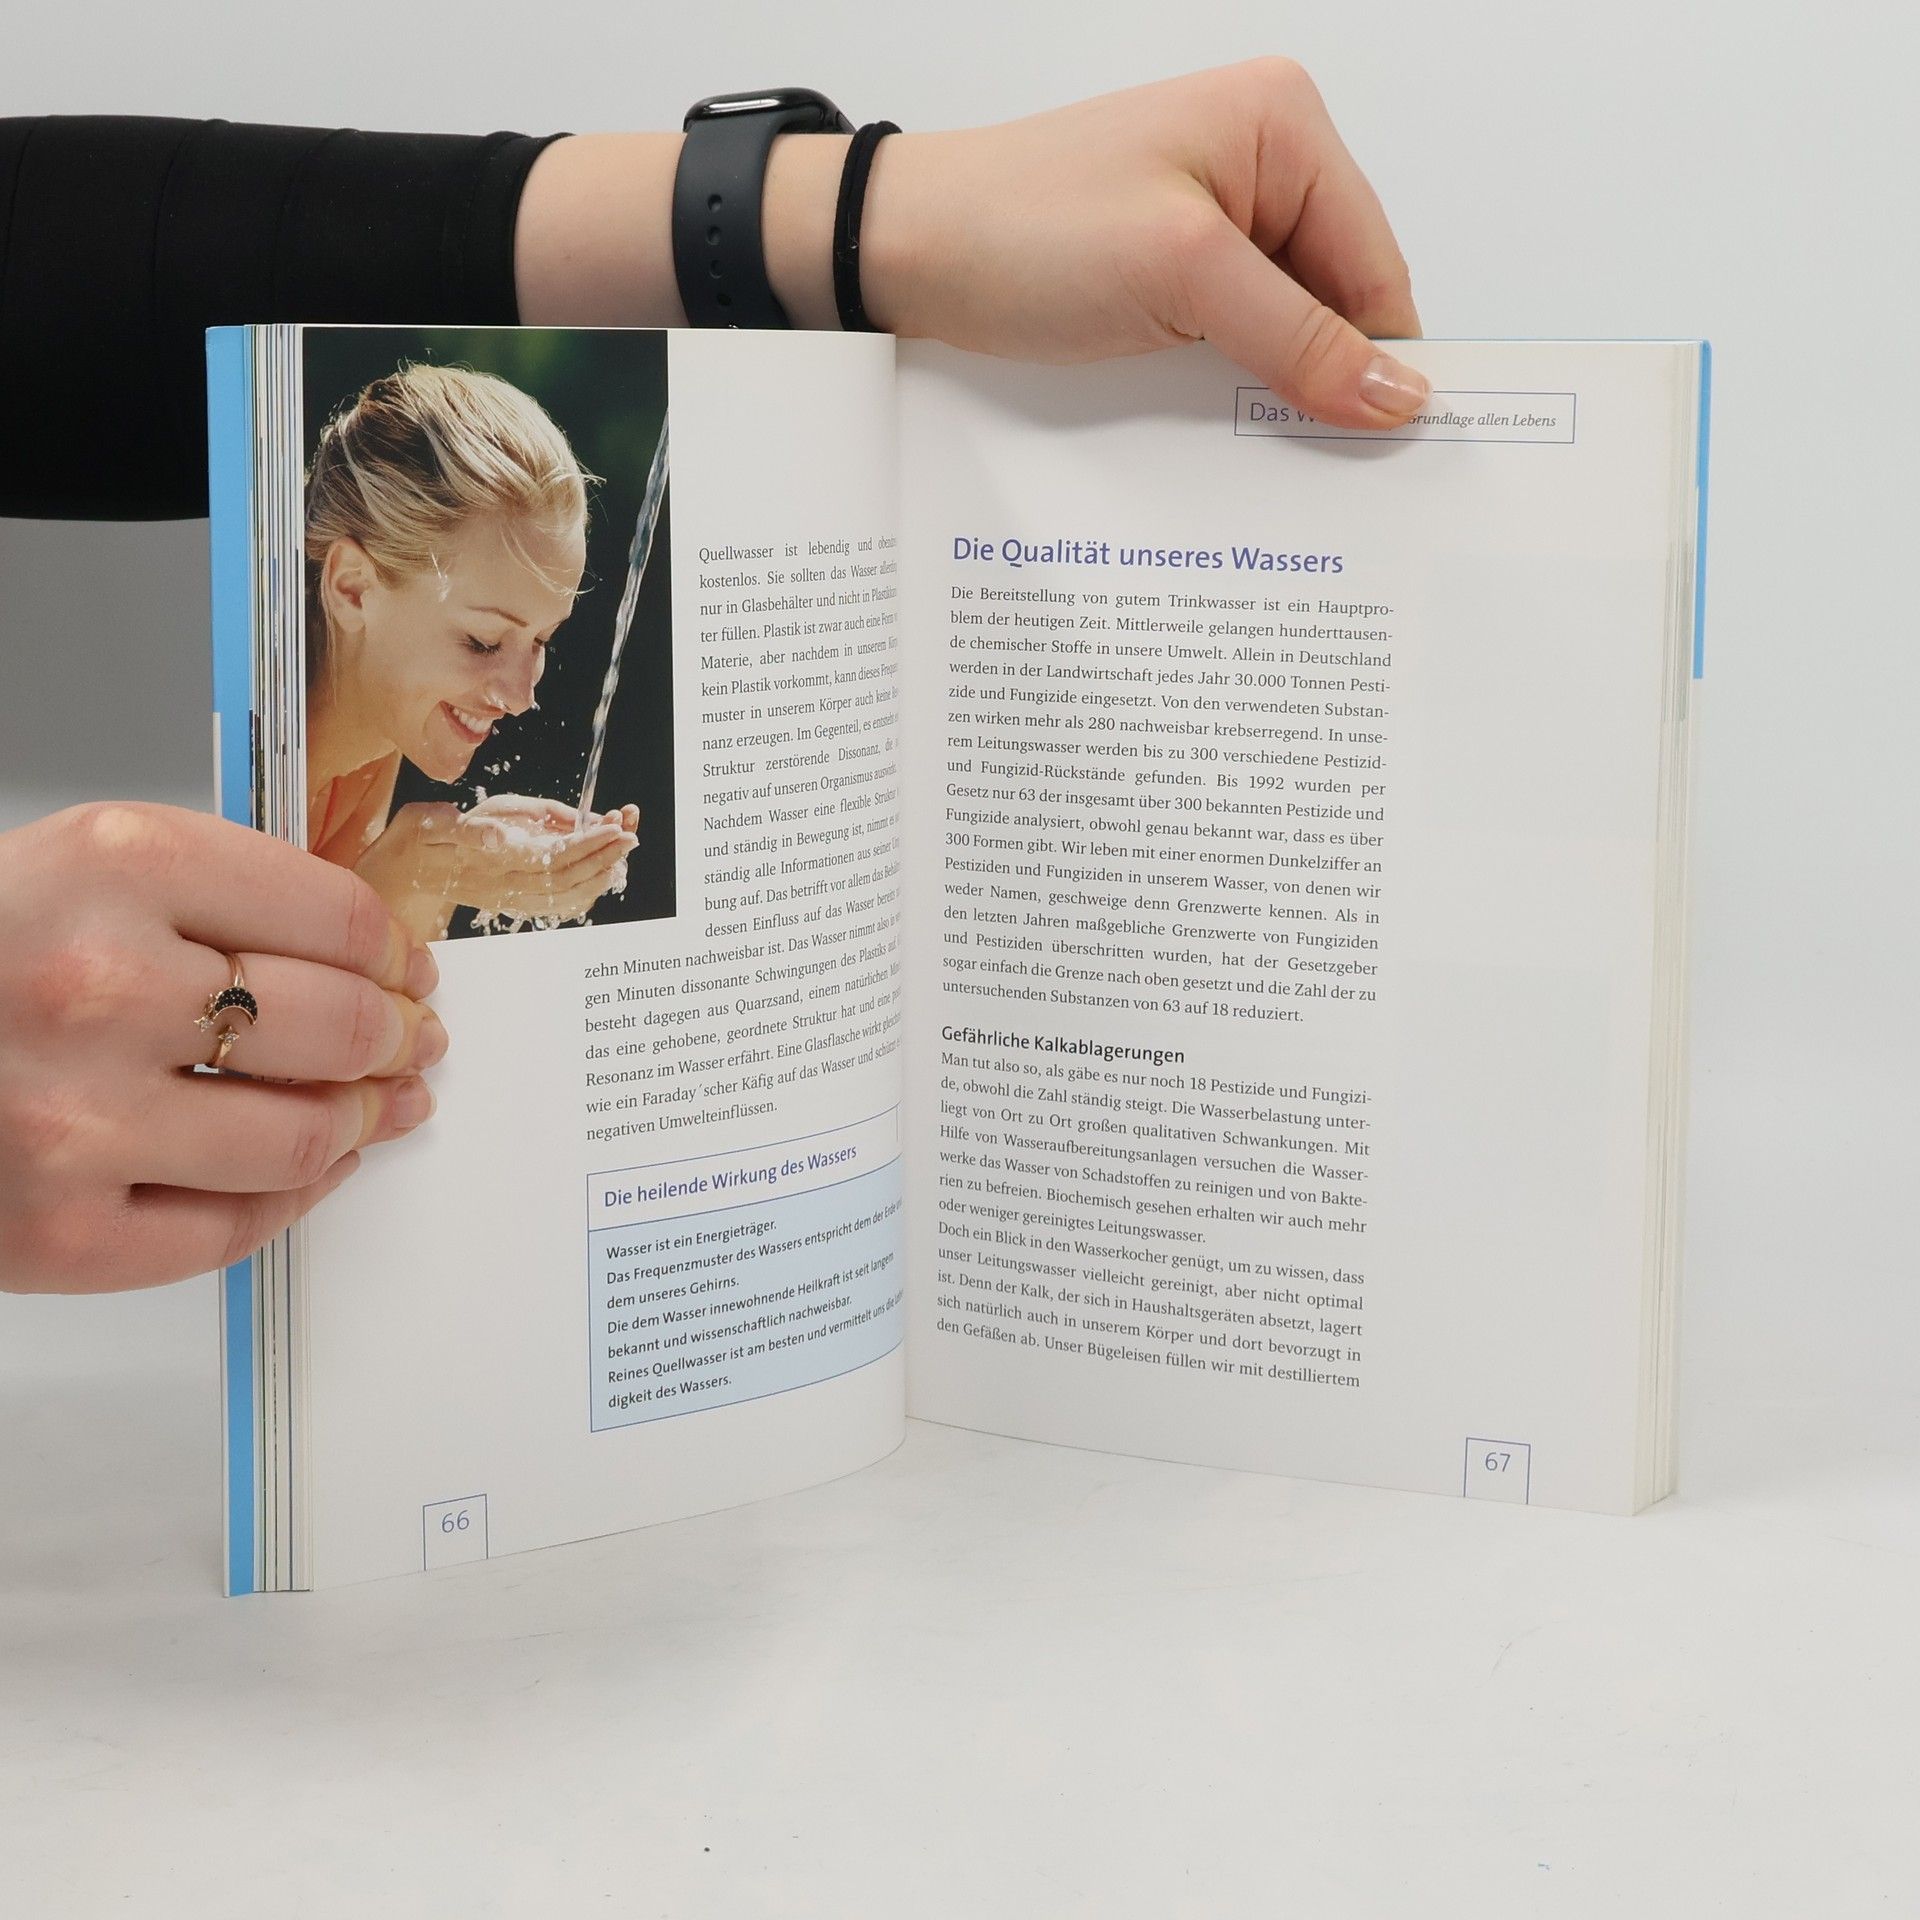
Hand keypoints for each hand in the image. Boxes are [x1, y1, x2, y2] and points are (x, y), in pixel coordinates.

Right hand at [0, 804, 444, 1293]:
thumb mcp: (72, 869)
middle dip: (400, 1038)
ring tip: (386, 1106)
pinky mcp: (55, 1234)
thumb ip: (214, 897)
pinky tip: (313, 1168)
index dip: (396, 953)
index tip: (410, 970)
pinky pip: (231, 1228)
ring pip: (304, 1136)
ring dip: (369, 1120)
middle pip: (339, 1026)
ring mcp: (76, 1123)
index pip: (336, 917)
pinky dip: (295, 1197)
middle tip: (416, 1042)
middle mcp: (99, 989)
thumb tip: (368, 957)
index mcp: (112, 869)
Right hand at [356, 795, 638, 937]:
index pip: (550, 857)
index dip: (585, 843)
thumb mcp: (433, 823)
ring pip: (567, 894)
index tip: (613, 827)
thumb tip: (499, 836)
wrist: (401, 874)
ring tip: (623, 850)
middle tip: (631, 835)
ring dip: (599, 874)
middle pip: (566, 877)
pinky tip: (602, 870)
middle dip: (603, 856)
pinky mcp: (515, 901)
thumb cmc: (419, 839)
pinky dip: (586, 888)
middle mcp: (505, 887)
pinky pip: (559, 903)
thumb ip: (468, 829)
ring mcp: (511, 898)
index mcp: (489, 865)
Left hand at [862, 60, 1425, 428]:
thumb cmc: (1025, 228)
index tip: (1390, 449)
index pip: (1376, 265)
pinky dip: (1230, 387)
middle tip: (1321, 468)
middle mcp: (1259, 162)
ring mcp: (1214, 218)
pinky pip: (1234, 339)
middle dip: (1324, 378)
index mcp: (1283, 126)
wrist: (906, 251)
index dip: (1383, 360)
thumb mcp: (1183, 277)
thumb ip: (1298, 338)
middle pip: (1336, 299)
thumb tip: (1397, 394)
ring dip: (1273, 391)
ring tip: (1259, 450)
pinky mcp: (1173, 269)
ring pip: (1285, 329)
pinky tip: (1217, 428)